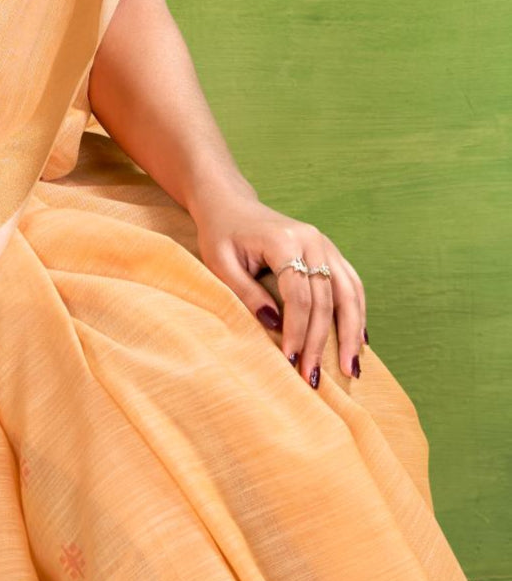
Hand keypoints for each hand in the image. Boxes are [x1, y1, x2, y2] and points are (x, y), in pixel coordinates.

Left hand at [190, 189, 366, 388]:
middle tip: (312, 376)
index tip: (290, 359)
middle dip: (321, 341)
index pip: (299, 294)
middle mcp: (311, 239)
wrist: (230, 204)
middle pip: (326, 298)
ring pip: (348, 292)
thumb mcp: (220, 263)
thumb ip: (246, 292)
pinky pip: (351, 284)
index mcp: (283, 240)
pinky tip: (360, 341)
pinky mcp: (329, 250)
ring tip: (351, 370)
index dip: (297, 330)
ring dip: (351, 333)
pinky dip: (357, 313)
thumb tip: (273, 325)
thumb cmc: (221, 234)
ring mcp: (324, 243)